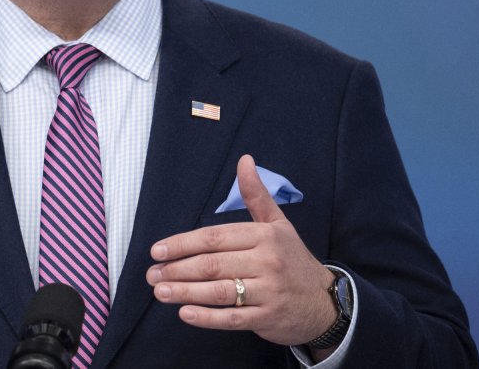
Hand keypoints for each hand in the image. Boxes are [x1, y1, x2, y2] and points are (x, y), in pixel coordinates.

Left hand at [145, 154, 337, 346]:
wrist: (325, 302)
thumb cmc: (293, 260)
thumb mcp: (278, 224)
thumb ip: (256, 194)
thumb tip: (244, 159)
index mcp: (264, 236)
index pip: (215, 238)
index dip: (183, 243)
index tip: (158, 250)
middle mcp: (267, 262)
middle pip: (213, 264)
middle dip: (177, 269)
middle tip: (152, 274)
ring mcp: (268, 292)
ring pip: (219, 291)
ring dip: (185, 292)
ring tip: (160, 292)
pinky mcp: (267, 318)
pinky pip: (232, 318)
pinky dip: (206, 317)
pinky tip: (185, 313)